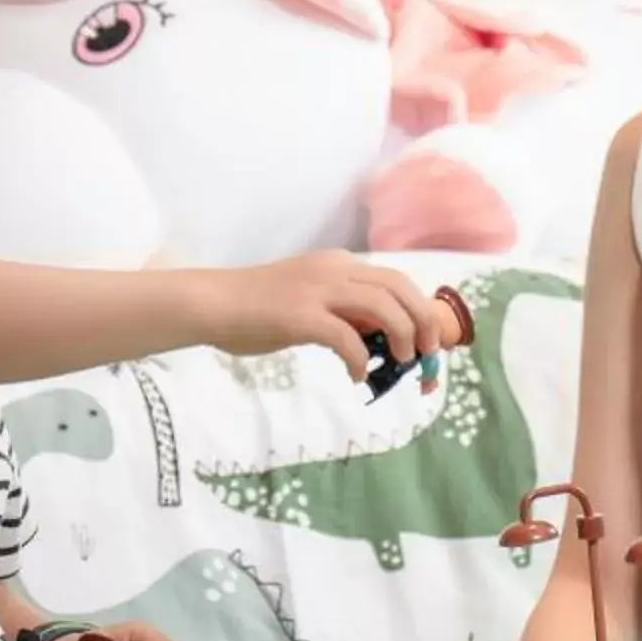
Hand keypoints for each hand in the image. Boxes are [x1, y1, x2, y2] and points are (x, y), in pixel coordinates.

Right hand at [200, 251, 449, 384]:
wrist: (212, 303)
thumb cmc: (255, 307)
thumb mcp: (308, 298)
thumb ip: (341, 309)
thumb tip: (375, 337)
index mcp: (338, 264)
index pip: (396, 279)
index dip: (420, 309)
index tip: (429, 340)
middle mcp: (334, 270)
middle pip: (400, 288)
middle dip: (423, 322)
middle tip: (428, 354)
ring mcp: (318, 290)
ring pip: (383, 307)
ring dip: (402, 337)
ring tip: (402, 363)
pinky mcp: (301, 316)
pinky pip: (347, 338)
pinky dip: (361, 360)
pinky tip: (357, 376)